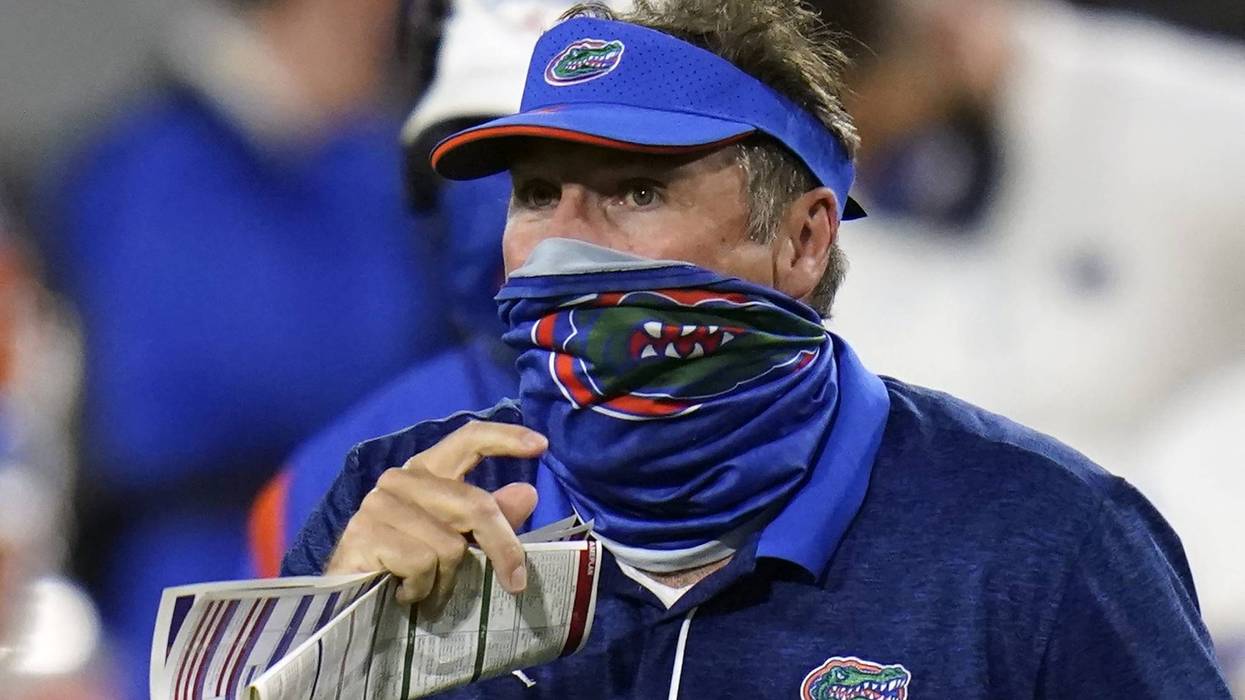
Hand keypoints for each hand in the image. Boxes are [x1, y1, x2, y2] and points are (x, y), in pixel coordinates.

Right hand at [326, 421, 546, 605]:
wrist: (350, 610)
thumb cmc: (407, 571)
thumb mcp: (459, 545)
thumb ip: (493, 520)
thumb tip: (528, 493)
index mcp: (426, 472)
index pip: (468, 439)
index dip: (505, 438)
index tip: (541, 445)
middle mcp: (400, 479)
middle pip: (474, 505)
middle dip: (504, 549)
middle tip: (517, 583)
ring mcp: (379, 504)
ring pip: (449, 545)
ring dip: (447, 581)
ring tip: (426, 589)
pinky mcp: (364, 533)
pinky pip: (422, 565)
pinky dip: (421, 590)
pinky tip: (402, 593)